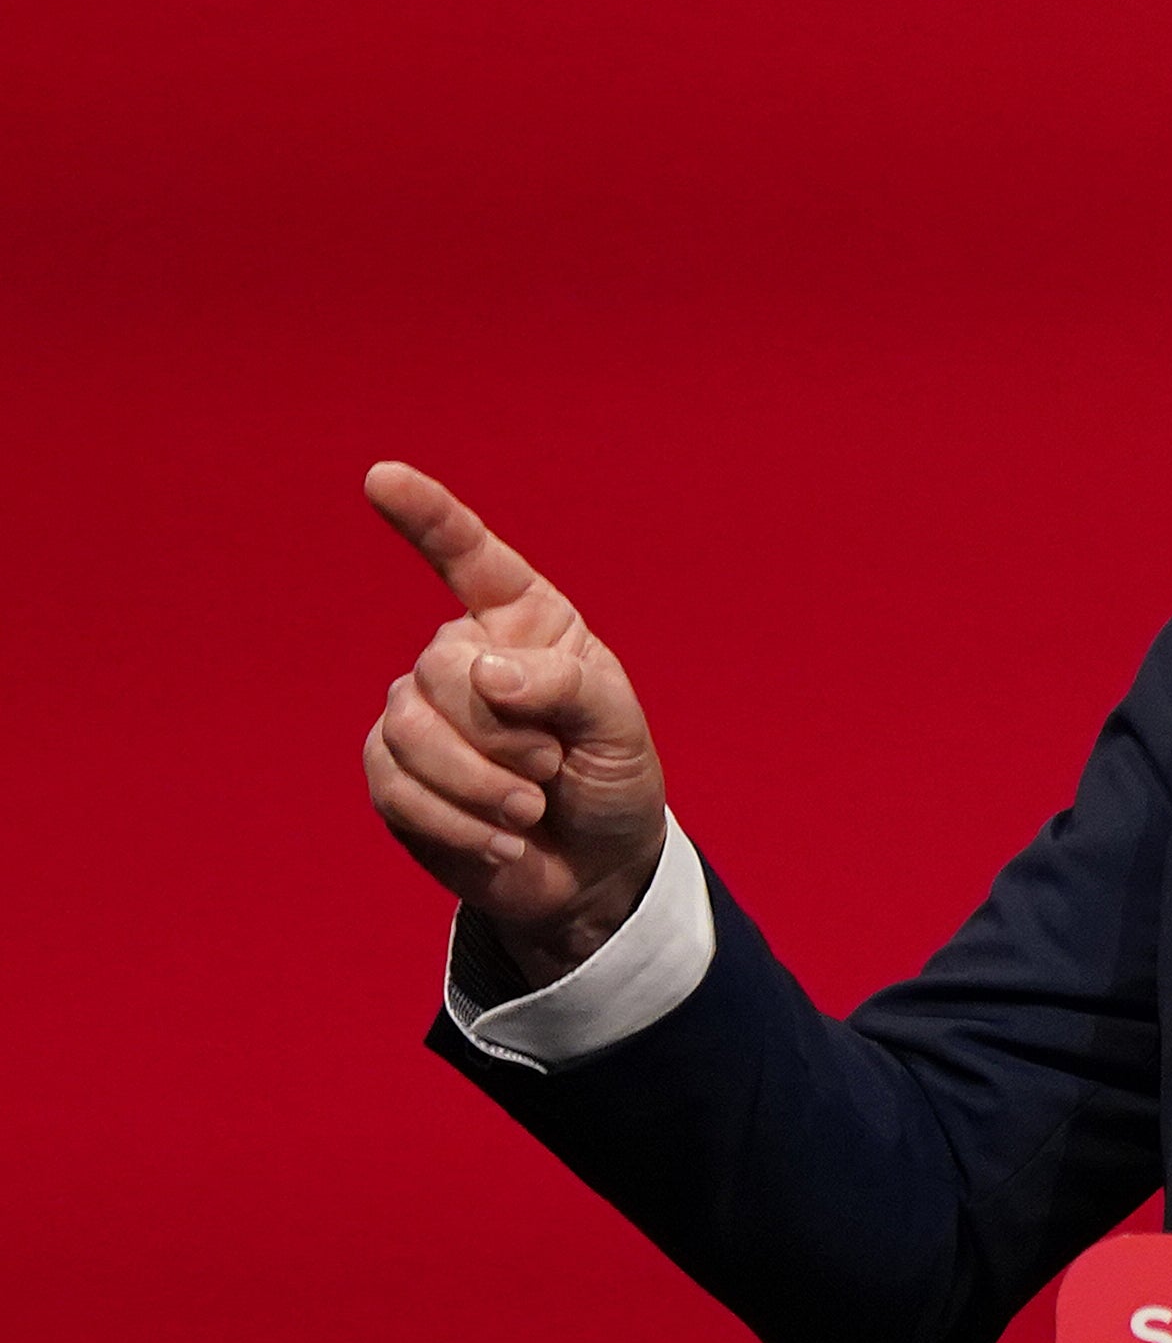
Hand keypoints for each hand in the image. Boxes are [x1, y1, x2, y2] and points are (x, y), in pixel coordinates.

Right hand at [359, 463, 668, 990]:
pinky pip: (395, 785)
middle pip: (440, 669)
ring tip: (531, 807)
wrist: (591, 867)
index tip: (382, 476)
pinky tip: (502, 841)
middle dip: (506, 735)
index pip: (469, 556)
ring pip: (410, 730)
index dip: (427, 516)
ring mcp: (418, 714)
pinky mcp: (392, 773)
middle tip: (553, 770)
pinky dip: (457, 822)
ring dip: (482, 785)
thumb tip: (483, 673)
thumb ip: (566, 687)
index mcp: (523, 622)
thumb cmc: (612, 779)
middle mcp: (462, 656)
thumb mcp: (618, 728)